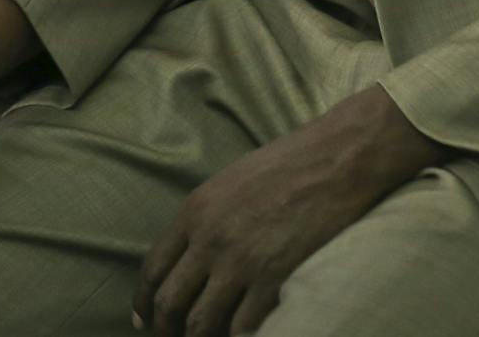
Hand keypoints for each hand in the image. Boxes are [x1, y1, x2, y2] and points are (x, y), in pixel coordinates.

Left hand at [133, 86, 442, 334]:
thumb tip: (190, 258)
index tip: (144, 320)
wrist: (334, 160)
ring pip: (201, 322)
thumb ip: (204, 221)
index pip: (153, 268)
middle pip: (170, 301)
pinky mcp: (275, 279)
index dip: (144, 302)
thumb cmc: (285, 166)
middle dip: (164, 329)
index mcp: (194, 212)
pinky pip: (243, 327)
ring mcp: (242, 262)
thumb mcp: (228, 184)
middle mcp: (210, 239)